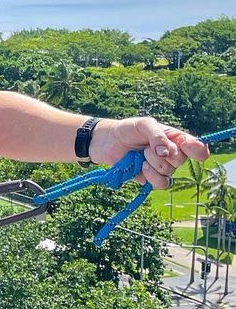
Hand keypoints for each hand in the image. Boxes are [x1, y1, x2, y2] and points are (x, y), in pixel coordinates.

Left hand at [91, 117, 208, 188]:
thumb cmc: (128, 130)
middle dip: (165, 153)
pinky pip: (161, 183)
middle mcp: (172, 154)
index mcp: (175, 139)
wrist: (108, 141)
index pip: (197, 147)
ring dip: (155, 163)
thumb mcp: (144, 124)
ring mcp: (162, 167)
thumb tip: (166, 152)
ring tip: (141, 154)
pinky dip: (152, 176)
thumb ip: (157, 135)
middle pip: (181, 160)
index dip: (199, 150)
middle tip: (147, 146)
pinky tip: (141, 167)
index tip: (195, 151)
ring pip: (169, 171)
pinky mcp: (150, 178)